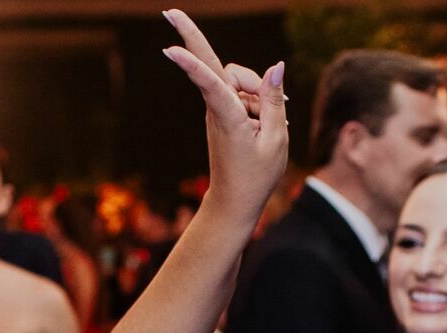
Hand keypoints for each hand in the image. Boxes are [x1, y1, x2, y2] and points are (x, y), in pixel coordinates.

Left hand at [160, 11, 287, 224]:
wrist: (235, 200)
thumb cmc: (257, 175)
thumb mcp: (276, 139)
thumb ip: (273, 100)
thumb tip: (275, 67)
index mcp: (228, 117)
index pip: (210, 83)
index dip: (193, 63)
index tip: (170, 48)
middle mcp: (217, 108)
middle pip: (215, 65)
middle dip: (191, 36)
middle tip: (169, 11)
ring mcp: (217, 108)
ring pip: (236, 79)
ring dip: (256, 91)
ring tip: (268, 125)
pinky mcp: (221, 110)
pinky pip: (239, 91)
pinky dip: (255, 100)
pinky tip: (265, 122)